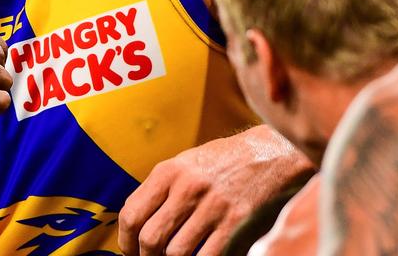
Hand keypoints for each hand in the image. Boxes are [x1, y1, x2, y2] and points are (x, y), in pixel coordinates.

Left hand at [119, 125, 312, 255]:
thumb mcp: (186, 164)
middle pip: (150, 239)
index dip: (126, 242)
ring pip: (176, 252)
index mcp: (169, 171)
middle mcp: (188, 187)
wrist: (271, 152)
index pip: (131, 214)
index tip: (131, 252)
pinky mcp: (236, 222)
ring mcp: (213, 206)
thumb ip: (161, 190)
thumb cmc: (225, 160)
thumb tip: (137, 226)